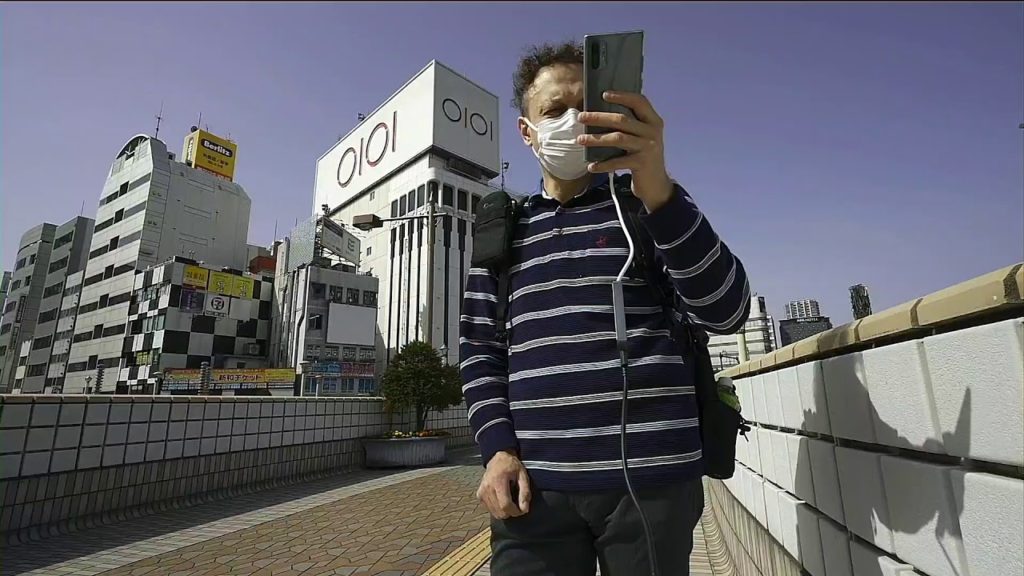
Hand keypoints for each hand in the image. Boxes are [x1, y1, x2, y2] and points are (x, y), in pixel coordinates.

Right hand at [476, 450, 530, 518]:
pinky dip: (497, 508)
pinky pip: (489, 509)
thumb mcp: (523, 476)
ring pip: (494, 512)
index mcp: (498, 481)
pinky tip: (501, 498)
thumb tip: (524, 509)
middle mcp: (487, 487)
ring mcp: (482, 491)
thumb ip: (524, 492)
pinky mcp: (479, 495)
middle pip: (499, 511)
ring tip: (509, 500)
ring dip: (504, 511)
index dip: (515, 512)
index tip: (521, 510)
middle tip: (517, 505)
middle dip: (511, 512)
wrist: (498, 459)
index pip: (505, 505)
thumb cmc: (512, 466)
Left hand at [577, 91, 673, 211]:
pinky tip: (591, 166)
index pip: (639, 101)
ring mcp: (648, 147)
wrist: (656, 184)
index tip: (603, 94)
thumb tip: (601, 113)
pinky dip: (603, 164)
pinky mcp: (642, 163)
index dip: (622, 96)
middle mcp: (653, 131)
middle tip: (581, 117)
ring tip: (580, 139)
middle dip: (599, 117)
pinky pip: (618, 161)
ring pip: (618, 138)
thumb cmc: (643, 156)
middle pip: (622, 120)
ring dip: (596, 138)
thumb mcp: (642, 137)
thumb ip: (631, 125)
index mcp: (653, 121)